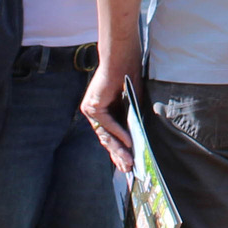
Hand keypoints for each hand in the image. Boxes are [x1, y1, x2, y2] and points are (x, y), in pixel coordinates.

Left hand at [81, 59, 134, 174]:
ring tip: (129, 162)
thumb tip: (136, 141)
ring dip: (119, 149)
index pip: (109, 136)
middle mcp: (93, 112)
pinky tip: (129, 143)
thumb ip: (130, 120)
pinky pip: (107, 125)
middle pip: (106, 139)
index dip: (119, 151)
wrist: (121, 58)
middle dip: (119, 155)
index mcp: (102, 111)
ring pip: (106, 135)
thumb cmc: (129, 76)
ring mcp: (91, 110)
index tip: (127, 164)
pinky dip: (119, 134)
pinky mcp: (93, 106)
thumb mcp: (132, 103)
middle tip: (128, 169)